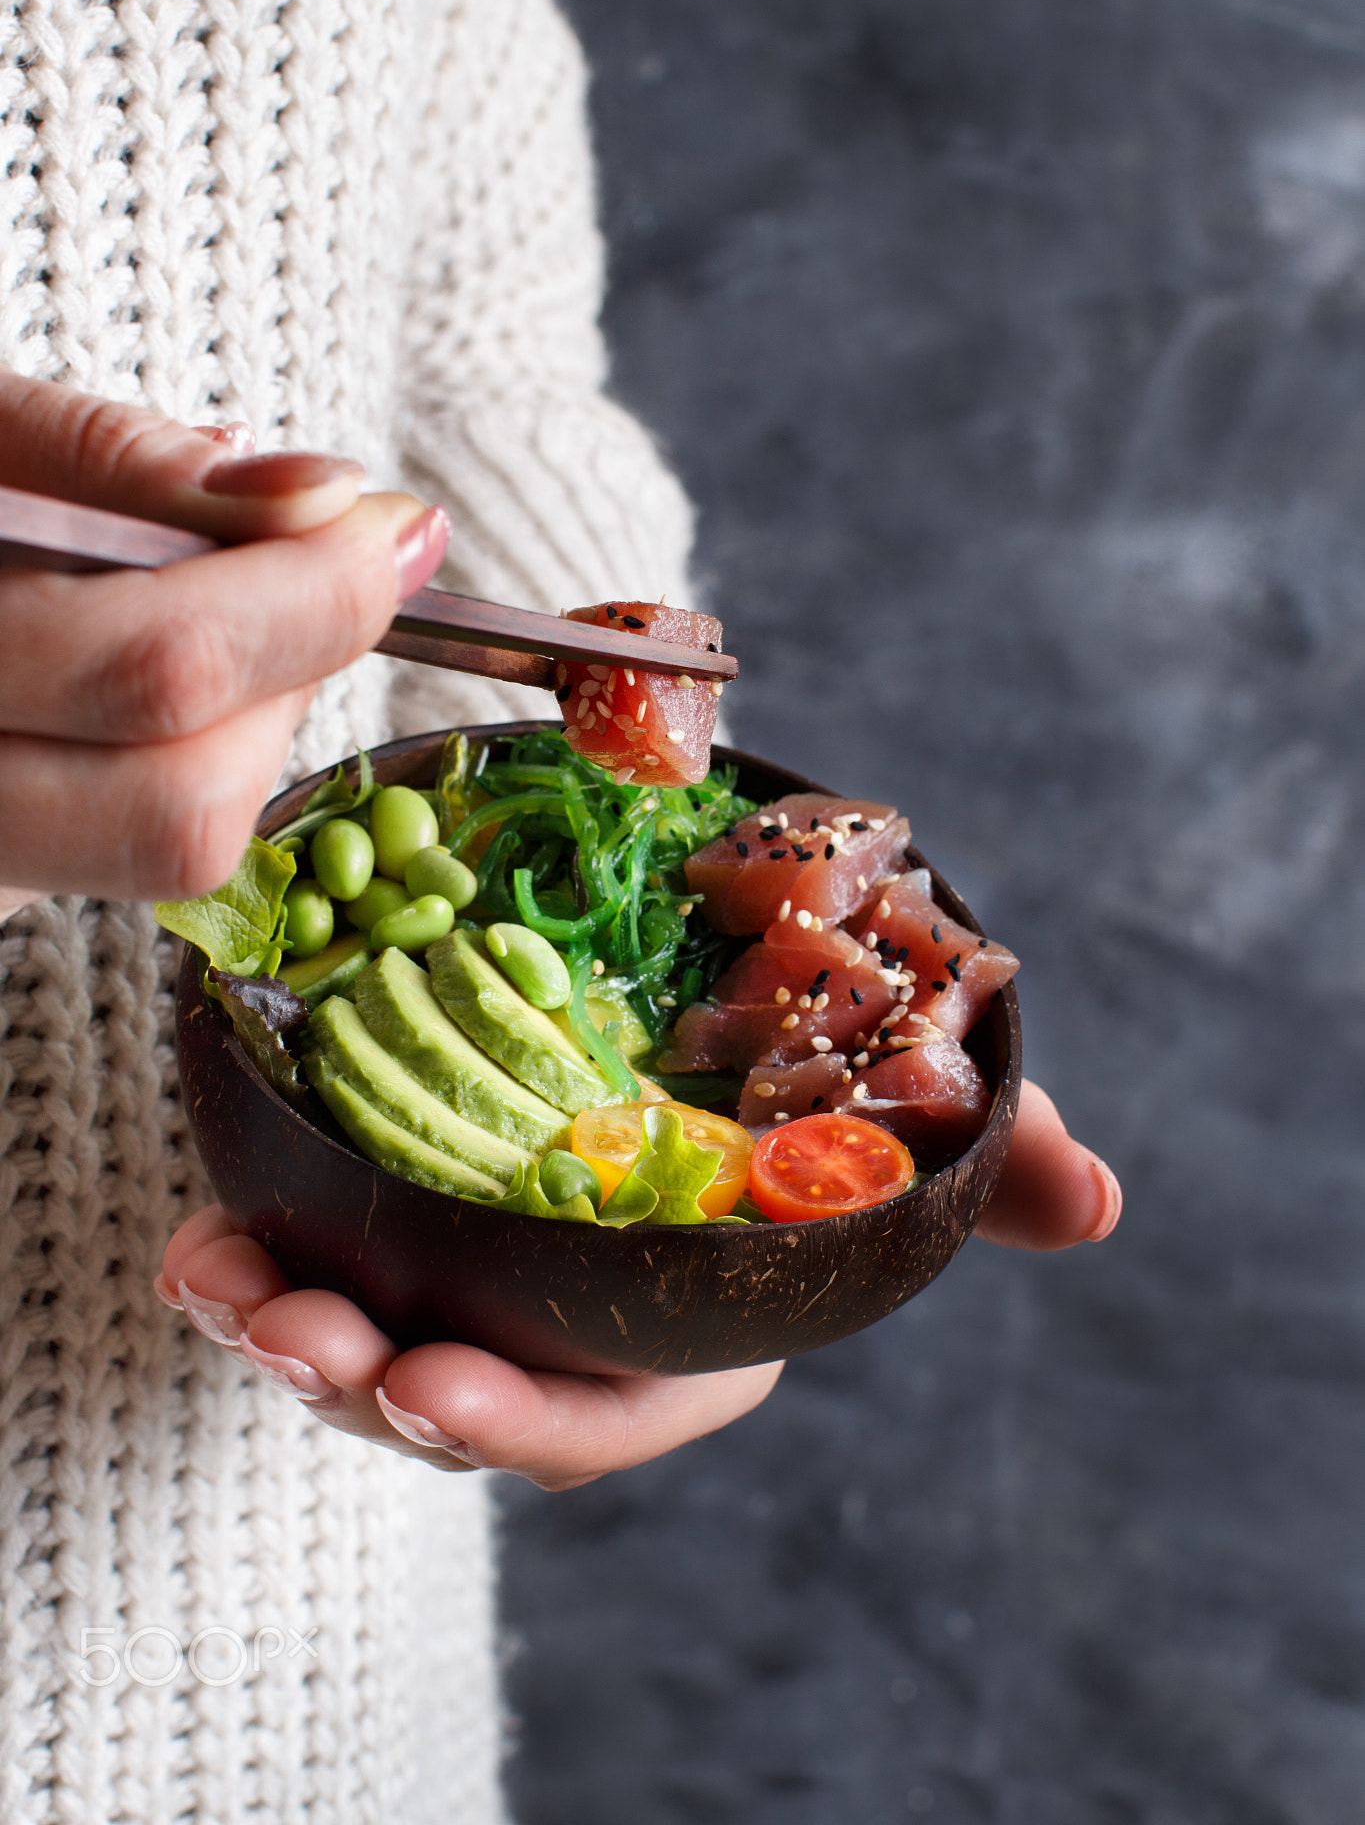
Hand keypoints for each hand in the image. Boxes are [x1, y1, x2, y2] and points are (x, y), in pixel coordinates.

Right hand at [0, 370, 450, 913]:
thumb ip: (122, 459)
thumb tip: (323, 498)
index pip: (152, 670)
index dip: (305, 601)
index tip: (393, 522)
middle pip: (180, 802)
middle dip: (294, 670)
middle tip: (326, 559)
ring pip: (172, 846)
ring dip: (254, 720)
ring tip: (215, 609)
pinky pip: (140, 855)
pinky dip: (198, 758)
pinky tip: (163, 682)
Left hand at [154, 1078, 1117, 1489]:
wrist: (667, 998)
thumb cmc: (787, 1090)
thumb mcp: (880, 1113)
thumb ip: (976, 1157)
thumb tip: (1098, 1199)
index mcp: (682, 1331)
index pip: (609, 1415)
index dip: (525, 1421)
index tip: (433, 1386)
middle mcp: (567, 1328)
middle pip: (461, 1399)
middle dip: (374, 1390)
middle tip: (307, 1338)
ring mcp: (471, 1281)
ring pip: (365, 1346)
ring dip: (287, 1332)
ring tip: (225, 1287)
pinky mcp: (392, 1220)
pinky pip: (309, 1269)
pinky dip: (246, 1267)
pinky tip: (203, 1240)